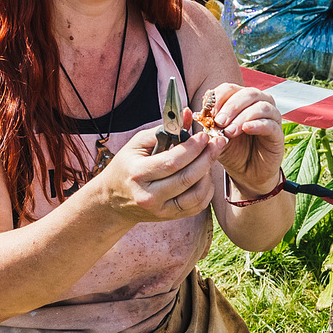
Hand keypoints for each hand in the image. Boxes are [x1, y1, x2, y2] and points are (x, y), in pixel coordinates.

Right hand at [95, 129, 222, 223]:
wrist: (113, 201)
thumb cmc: (126, 167)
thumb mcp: (137, 145)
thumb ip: (164, 130)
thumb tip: (188, 115)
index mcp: (138, 174)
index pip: (171, 162)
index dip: (192, 148)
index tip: (204, 135)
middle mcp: (149, 196)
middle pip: (187, 178)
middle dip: (207, 157)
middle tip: (218, 142)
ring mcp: (161, 210)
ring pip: (196, 195)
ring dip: (209, 173)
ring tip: (210, 158)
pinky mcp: (170, 217)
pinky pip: (198, 205)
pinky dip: (207, 189)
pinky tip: (205, 175)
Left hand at [203, 83, 283, 195]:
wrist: (247, 173)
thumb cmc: (232, 151)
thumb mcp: (215, 137)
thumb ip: (206, 125)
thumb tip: (192, 112)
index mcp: (241, 100)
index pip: (230, 88)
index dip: (219, 97)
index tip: (208, 112)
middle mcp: (258, 104)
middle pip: (248, 93)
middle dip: (231, 106)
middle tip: (219, 121)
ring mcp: (271, 117)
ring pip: (260, 106)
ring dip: (242, 116)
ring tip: (230, 131)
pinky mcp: (278, 133)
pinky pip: (270, 123)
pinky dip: (257, 124)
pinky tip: (246, 129)